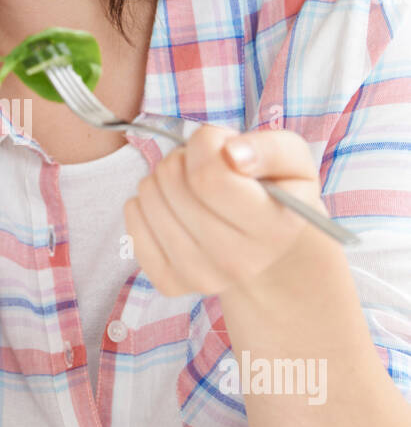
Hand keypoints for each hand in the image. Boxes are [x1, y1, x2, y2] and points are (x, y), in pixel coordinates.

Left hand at [122, 125, 331, 299]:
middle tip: (202, 164)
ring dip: (161, 178)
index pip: (210, 176)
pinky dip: (142, 205)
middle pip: (173, 184)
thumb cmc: (274, 189)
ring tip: (187, 184)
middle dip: (181, 158)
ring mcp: (202, 278)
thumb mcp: (292, 158)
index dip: (206, 143)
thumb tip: (232, 154)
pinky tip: (167, 204)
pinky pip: (134, 227)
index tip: (220, 143)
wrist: (264, 241)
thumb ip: (269, 148)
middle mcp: (239, 263)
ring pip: (149, 200)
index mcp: (274, 230)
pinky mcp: (170, 284)